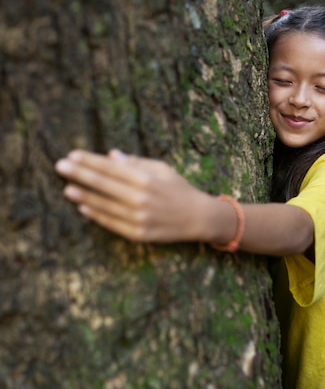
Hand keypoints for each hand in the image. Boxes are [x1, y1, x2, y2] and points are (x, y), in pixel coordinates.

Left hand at [55, 149, 210, 242]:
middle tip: (60, 167)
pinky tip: (83, 208)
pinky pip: (113, 223)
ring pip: (105, 206)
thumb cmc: (179, 188)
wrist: (198, 218)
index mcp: (146, 178)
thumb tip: (111, 156)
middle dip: (80, 174)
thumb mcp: (161, 169)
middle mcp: (141, 198)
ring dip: (84, 197)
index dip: (90, 161)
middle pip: (104, 185)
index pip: (111, 168)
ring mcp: (139, 217)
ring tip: (67, 189)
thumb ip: (136, 163)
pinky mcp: (139, 233)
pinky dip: (97, 216)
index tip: (72, 155)